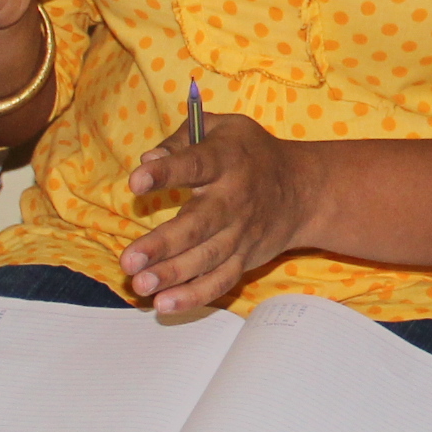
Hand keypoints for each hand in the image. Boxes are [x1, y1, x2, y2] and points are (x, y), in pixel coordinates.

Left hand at [121, 111, 318, 316]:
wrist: (302, 189)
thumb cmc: (249, 153)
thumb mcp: (222, 128)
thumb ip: (180, 140)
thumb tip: (147, 160)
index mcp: (226, 159)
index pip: (195, 164)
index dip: (166, 173)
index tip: (136, 182)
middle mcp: (234, 198)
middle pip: (199, 224)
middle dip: (163, 244)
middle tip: (129, 260)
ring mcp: (241, 233)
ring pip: (206, 258)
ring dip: (173, 274)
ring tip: (140, 284)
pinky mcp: (245, 258)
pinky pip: (220, 281)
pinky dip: (194, 296)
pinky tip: (164, 304)